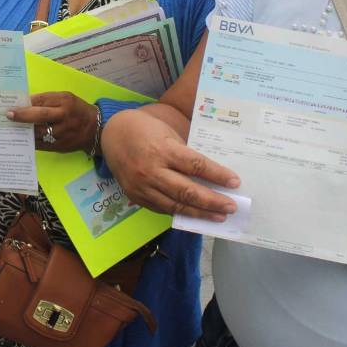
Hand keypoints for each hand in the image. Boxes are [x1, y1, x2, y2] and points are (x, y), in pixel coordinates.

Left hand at [6, 92, 98, 153]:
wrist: (95, 129)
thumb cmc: (77, 110)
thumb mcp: (66, 98)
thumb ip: (48, 99)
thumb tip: (26, 103)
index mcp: (65, 102)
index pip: (42, 100)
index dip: (26, 103)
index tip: (12, 105)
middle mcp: (64, 117)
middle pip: (41, 115)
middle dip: (23, 115)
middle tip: (9, 115)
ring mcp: (63, 133)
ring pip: (39, 132)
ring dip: (25, 130)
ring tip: (13, 127)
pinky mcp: (60, 146)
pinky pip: (42, 145)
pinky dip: (31, 141)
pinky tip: (23, 138)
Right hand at [101, 109, 240, 221]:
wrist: (111, 135)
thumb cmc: (145, 130)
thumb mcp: (167, 134)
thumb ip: (184, 154)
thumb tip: (210, 175)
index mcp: (162, 150)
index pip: (195, 165)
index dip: (217, 175)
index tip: (235, 182)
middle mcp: (152, 171)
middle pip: (187, 191)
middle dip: (212, 201)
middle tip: (232, 207)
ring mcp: (142, 186)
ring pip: (175, 205)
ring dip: (199, 213)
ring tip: (218, 216)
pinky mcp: (136, 196)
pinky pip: (162, 208)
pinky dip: (180, 212)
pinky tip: (195, 214)